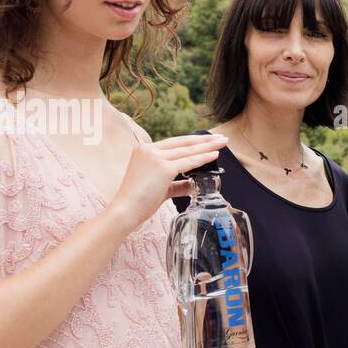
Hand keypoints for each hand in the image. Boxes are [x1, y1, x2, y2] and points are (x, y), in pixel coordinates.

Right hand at [108, 130, 228, 230]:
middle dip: (204, 140)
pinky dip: (203, 158)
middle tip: (221, 137)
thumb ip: (176, 185)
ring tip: (223, 142)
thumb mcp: (160, 188)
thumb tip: (193, 185)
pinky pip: (188, 162)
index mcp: (144, 150)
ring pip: (187, 150)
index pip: (174, 143)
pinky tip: (214, 155)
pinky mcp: (162, 168)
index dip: (192, 141)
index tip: (207, 139)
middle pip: (183, 142)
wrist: (125, 210)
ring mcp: (155, 157)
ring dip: (207, 146)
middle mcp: (149, 150)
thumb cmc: (138, 202)